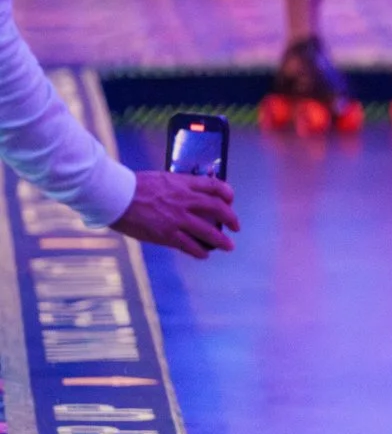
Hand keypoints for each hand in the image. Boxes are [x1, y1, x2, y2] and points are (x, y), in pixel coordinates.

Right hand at [111, 172, 239, 258]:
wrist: (115, 195)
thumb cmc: (133, 186)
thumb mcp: (161, 179)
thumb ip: (177, 185)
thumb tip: (189, 192)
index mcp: (183, 184)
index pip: (214, 186)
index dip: (227, 194)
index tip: (230, 200)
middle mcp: (185, 200)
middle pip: (218, 209)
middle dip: (231, 219)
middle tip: (235, 227)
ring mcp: (177, 218)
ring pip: (208, 231)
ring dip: (221, 241)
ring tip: (228, 246)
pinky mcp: (166, 234)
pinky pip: (189, 245)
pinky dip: (199, 251)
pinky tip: (203, 254)